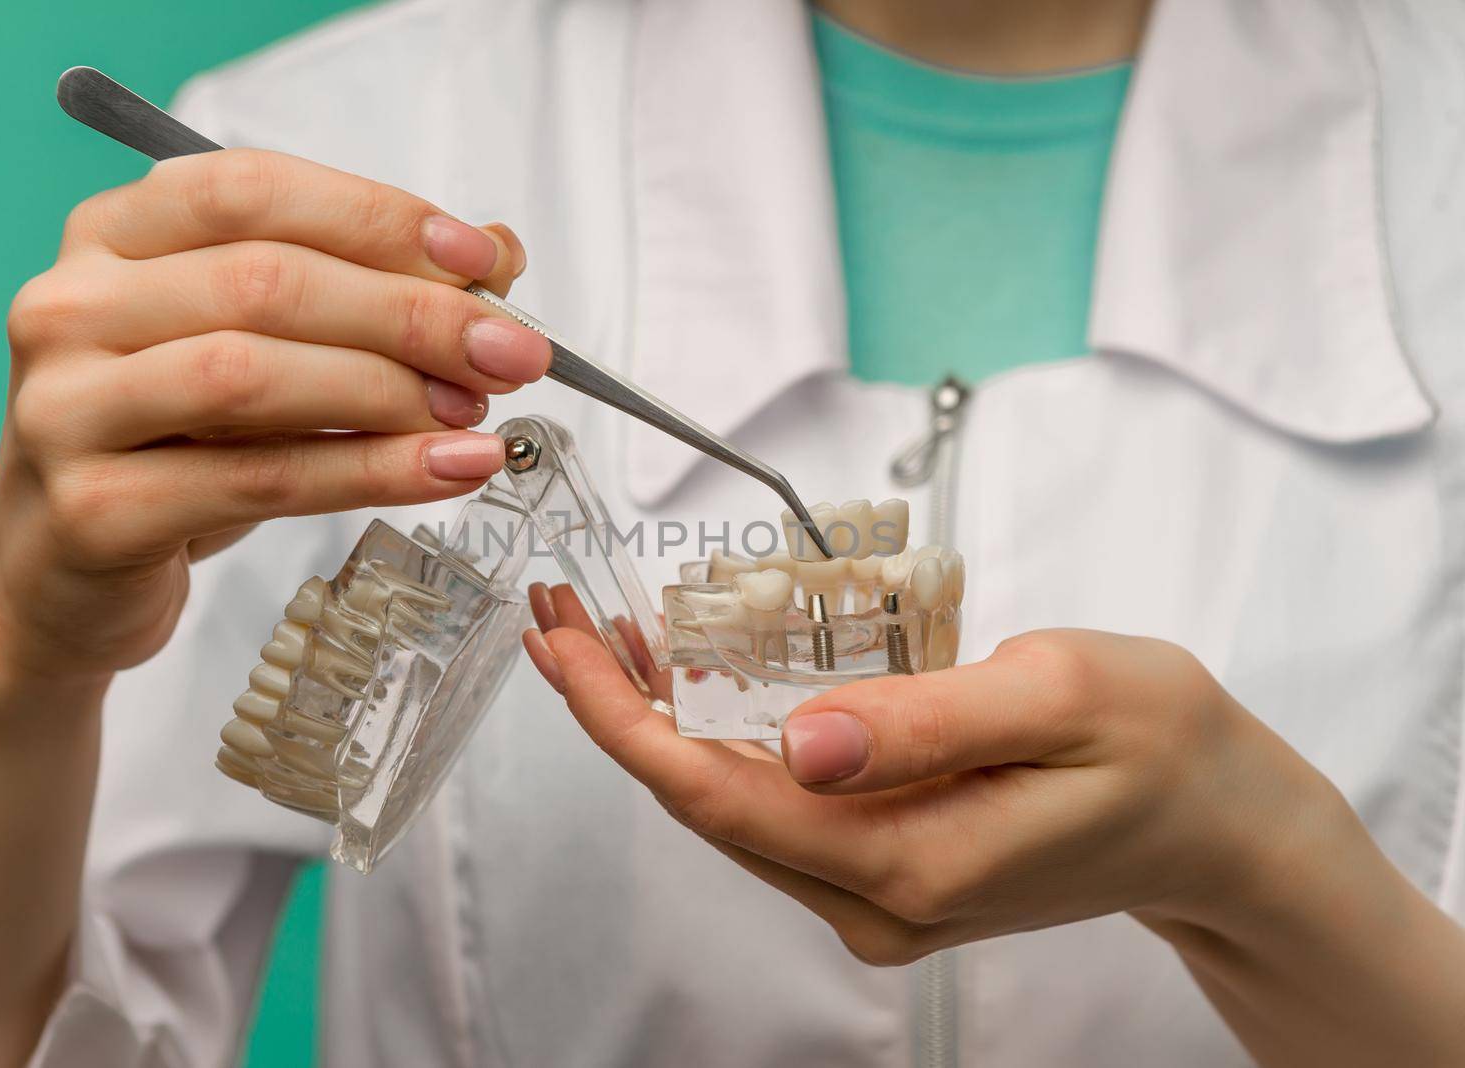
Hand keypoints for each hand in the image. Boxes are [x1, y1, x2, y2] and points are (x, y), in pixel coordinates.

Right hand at [0, 148, 548, 703]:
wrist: (63, 575)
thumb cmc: (176, 446)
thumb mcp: (264, 351)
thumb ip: (366, 291)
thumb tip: (500, 258)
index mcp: (112, 236)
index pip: (254, 191)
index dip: (378, 218)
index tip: (485, 261)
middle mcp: (71, 305)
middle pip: (265, 282)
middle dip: (412, 314)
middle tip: (513, 354)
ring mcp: (65, 408)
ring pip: (253, 375)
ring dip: (390, 392)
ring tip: (478, 416)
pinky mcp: (92, 509)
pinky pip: (258, 480)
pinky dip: (369, 473)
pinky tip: (446, 472)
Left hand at [523, 596, 1350, 965]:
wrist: (1218, 819)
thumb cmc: (1161, 744)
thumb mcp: (1058, 696)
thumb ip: (925, 721)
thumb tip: (797, 740)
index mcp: (911, 862)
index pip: (720, 795)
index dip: (623, 720)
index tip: (563, 646)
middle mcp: (878, 900)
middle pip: (707, 805)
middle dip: (621, 713)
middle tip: (563, 618)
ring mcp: (881, 895)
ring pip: (733, 807)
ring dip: (661, 725)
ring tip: (603, 639)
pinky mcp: (889, 872)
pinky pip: (777, 808)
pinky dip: (721, 741)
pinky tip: (693, 683)